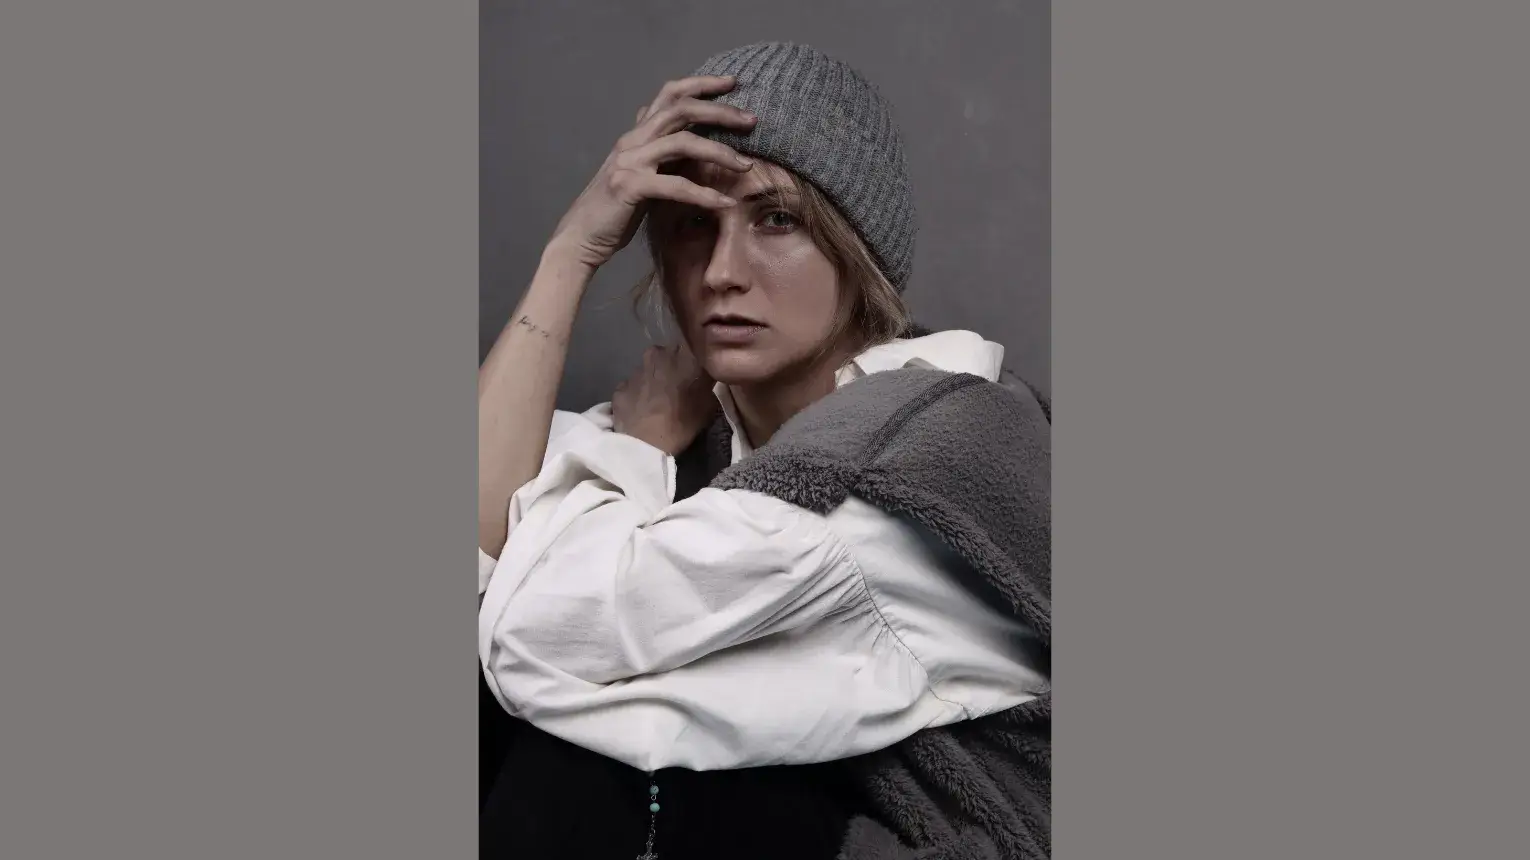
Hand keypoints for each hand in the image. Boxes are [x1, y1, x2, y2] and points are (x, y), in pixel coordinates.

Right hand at [545, 76, 758, 271]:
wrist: (580, 238)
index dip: (701, 84)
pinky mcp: (629, 187)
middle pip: (681, 110)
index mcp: (637, 135)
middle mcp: (632, 141)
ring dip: (720, 152)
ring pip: (683, 143)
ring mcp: (629, 162)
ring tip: (746, 166)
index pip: (670, 95)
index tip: (732, 82)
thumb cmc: (614, 210)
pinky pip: (675, 186)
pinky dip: (704, 194)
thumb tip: (680, 136)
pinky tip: (725, 204)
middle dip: (720, 111)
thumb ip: (657, 153)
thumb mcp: (638, 174)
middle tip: (752, 120)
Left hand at [612, 342, 718, 455]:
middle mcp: (658, 354)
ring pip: (648, 368)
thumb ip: (706, 384)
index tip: (696, 370)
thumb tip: (704, 377)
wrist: (644, 443)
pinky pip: (632, 385)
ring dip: (654, 378)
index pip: (692, 345)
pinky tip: (641, 408)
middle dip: (672, 365)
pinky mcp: (620, 386)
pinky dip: (637, 393)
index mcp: (684, 355)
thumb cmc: (682, 423)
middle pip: (668, 353)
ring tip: (658, 399)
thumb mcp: (709, 405)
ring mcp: (635, 369)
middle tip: (677, 384)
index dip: (694, 358)